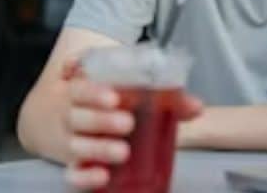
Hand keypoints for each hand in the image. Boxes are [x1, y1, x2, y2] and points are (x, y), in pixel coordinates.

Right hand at [60, 54, 204, 190]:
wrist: (77, 116)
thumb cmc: (109, 101)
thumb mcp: (129, 90)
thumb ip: (164, 97)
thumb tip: (195, 107)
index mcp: (81, 91)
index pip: (81, 88)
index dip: (94, 93)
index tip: (115, 98)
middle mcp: (72, 116)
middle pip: (77, 117)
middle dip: (102, 121)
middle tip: (128, 123)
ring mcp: (71, 142)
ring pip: (76, 145)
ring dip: (99, 149)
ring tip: (123, 152)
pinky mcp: (75, 165)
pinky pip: (73, 174)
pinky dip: (85, 177)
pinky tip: (103, 177)